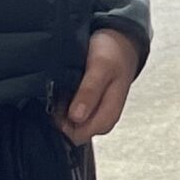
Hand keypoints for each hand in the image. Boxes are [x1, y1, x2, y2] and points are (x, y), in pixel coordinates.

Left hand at [55, 28, 139, 144]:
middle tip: (61, 90)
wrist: (120, 43)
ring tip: (65, 87)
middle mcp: (101, 120)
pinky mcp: (87, 108)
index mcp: (108, 116)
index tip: (59, 100)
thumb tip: (76, 117)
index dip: (63, 122)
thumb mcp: (101, 67)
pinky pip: (68, 115)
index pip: (78, 136)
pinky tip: (65, 89)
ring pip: (68, 124)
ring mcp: (93, 115)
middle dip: (61, 115)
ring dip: (60, 109)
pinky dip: (62, 103)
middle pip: (71, 132)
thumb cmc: (113, 53)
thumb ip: (89, 92)